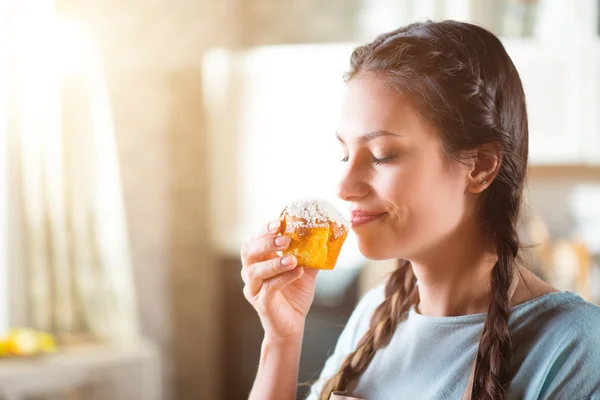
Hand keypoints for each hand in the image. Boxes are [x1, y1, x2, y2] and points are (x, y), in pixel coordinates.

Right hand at [241, 220, 318, 340]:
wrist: (293, 324)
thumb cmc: (295, 295)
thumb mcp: (304, 270)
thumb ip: (309, 255)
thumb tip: (323, 236)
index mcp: (259, 260)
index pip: (255, 239)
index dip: (264, 230)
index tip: (279, 222)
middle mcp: (251, 272)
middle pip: (248, 251)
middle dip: (266, 242)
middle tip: (286, 239)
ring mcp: (254, 288)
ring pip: (255, 271)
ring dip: (274, 262)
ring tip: (293, 259)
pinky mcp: (261, 303)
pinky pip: (268, 288)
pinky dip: (283, 278)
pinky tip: (298, 272)